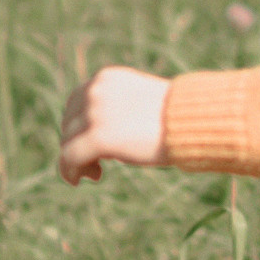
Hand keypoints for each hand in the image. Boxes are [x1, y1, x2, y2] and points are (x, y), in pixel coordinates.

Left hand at [58, 65, 170, 183]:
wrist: (192, 123)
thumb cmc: (173, 118)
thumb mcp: (138, 102)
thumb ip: (114, 108)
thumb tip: (93, 135)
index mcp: (106, 78)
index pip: (75, 103)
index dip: (78, 126)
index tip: (91, 145)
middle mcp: (96, 91)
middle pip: (69, 124)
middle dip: (77, 145)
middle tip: (96, 165)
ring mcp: (95, 113)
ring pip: (67, 142)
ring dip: (77, 160)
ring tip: (96, 173)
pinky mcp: (98, 136)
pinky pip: (69, 157)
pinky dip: (68, 171)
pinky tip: (78, 181)